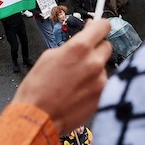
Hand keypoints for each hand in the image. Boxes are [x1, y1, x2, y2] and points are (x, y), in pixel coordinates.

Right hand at [13, 16, 111, 131]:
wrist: (37, 118)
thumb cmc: (37, 90)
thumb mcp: (49, 56)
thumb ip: (72, 45)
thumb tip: (85, 37)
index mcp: (79, 48)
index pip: (103, 26)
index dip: (99, 26)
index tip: (97, 29)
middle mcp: (94, 62)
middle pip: (106, 46)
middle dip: (96, 49)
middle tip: (82, 57)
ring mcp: (101, 81)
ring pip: (104, 67)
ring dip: (94, 69)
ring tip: (76, 81)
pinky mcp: (103, 96)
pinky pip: (103, 84)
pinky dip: (95, 85)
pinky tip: (80, 92)